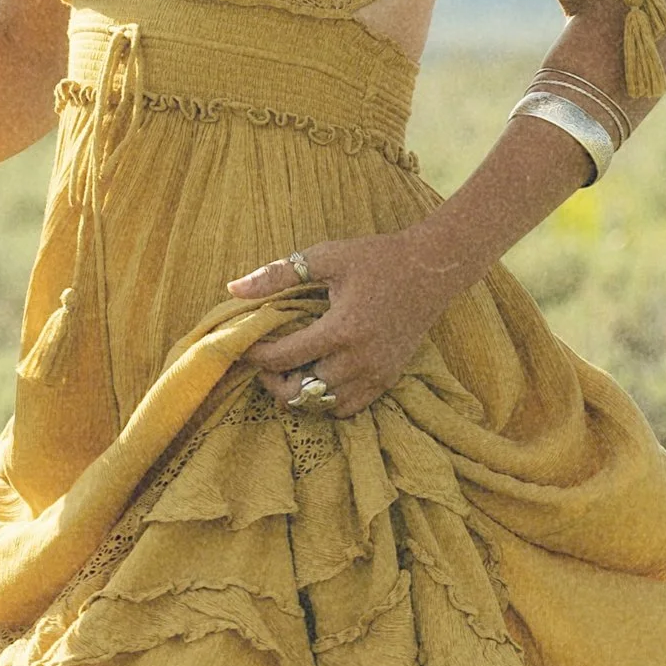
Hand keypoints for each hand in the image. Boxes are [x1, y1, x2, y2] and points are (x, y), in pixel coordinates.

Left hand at [226, 227, 456, 415]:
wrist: (432, 269)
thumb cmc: (377, 258)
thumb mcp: (326, 258)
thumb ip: (277, 274)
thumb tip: (233, 288)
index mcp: (341, 329)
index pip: (284, 357)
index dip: (255, 355)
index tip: (244, 344)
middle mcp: (359, 360)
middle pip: (300, 393)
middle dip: (273, 381)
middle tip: (265, 362)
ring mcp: (376, 374)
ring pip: (323, 406)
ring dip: (299, 394)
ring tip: (289, 370)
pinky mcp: (387, 379)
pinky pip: (348, 408)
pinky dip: (326, 401)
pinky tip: (317, 377)